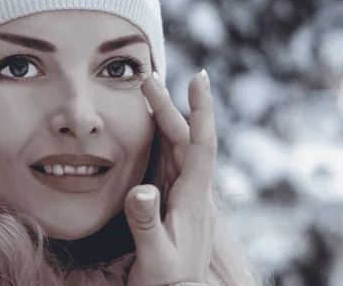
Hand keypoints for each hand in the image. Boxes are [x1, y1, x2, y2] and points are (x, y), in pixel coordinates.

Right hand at [125, 70, 216, 285]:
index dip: (201, 110)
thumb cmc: (166, 282)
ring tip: (150, 93)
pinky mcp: (173, 199)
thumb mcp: (154, 257)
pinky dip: (158, 138)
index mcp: (193, 198)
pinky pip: (167, 160)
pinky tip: (149, 129)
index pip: (202, 145)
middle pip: (184, 138)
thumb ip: (145, 225)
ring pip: (176, 146)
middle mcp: (193, 190)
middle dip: (169, 106)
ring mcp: (184, 194)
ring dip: (165, 118)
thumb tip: (140, 189)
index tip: (198, 78)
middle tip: (149, 78)